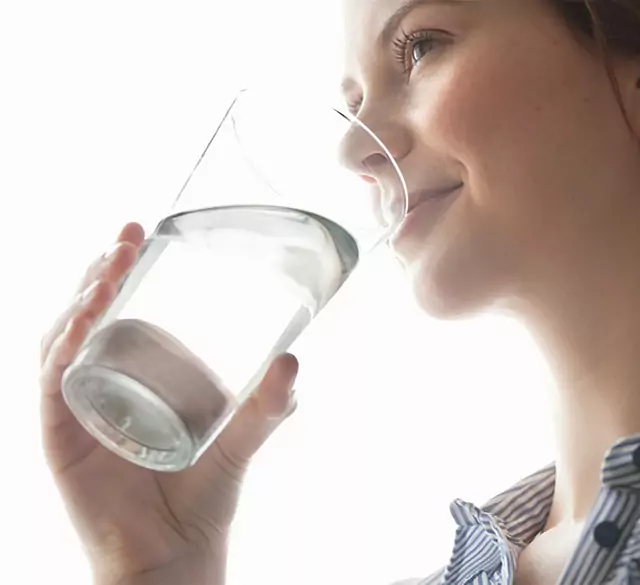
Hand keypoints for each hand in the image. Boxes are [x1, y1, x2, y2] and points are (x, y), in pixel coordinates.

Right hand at [39, 222, 298, 584]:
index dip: (124, 270)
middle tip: (129, 236)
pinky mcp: (62, 435)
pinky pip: (52, 381)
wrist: (177, 552)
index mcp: (135, 375)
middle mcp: (101, 383)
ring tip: (111, 265)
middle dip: (103, 269)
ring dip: (83, 296)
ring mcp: (78, 406)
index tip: (144, 233)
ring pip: (63, 337)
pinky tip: (86, 318)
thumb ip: (270, 403)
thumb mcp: (243, 437)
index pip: (119, 311)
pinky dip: (64, 346)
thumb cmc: (204, 495)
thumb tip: (293, 357)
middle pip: (88, 314)